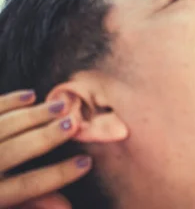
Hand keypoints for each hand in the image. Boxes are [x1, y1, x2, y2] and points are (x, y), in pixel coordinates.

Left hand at [0, 90, 89, 208]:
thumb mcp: (0, 207)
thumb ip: (27, 207)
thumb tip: (65, 205)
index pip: (29, 185)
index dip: (59, 174)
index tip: (85, 162)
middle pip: (18, 150)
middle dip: (49, 136)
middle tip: (74, 123)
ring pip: (4, 126)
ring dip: (35, 114)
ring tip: (61, 105)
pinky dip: (8, 102)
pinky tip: (28, 96)